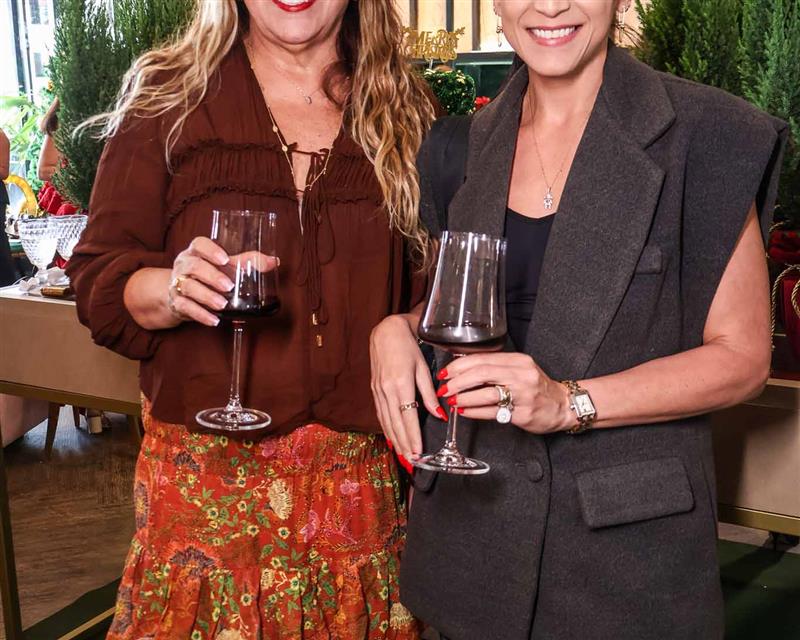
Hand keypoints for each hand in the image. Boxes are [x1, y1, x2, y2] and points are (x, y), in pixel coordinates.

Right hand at [168, 238, 278, 326]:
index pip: (199, 244)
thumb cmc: (207, 274)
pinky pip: (186, 307)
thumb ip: (248, 262)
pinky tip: (215, 320)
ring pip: (188, 287)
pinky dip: (201, 315)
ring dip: (206, 296)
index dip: (210, 250)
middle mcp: (184, 265)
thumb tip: (274, 261)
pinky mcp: (177, 302)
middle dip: (211, 276)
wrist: (181, 294)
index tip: (225, 259)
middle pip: (193, 266)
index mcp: (196, 252)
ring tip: (222, 305)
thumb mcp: (225, 266)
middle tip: (229, 286)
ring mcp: (178, 284)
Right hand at [370, 315, 447, 461]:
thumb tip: (440, 415)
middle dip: (404, 444)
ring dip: (394, 440)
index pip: (408, 418)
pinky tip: (391, 438)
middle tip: (411, 461)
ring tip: (402, 455)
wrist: (386, 333)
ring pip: (386, 421)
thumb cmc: (408, 348)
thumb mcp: (423, 369)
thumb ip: (429, 394)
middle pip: (396, 424)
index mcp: (401, 385)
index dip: (413, 437)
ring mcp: (378, 391)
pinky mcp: (374, 390)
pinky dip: (386, 428)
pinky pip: (380, 414)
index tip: (419, 452)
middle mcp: (387, 390)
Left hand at [437, 352, 575, 433]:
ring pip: (486, 393)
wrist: (562, 405)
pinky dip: (474, 411)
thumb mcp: (519, 369)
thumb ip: (495, 367)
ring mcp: (523, 395)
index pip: (482, 359)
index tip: (446, 372)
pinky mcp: (523, 413)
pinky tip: (464, 411)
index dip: (459, 366)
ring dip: (464, 397)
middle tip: (444, 387)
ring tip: (451, 400)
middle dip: (457, 381)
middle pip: (481, 373)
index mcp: (518, 361)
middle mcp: (521, 375)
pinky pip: (493, 412)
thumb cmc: (536, 387)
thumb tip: (461, 369)